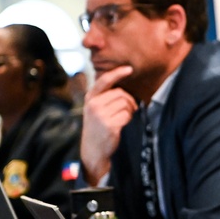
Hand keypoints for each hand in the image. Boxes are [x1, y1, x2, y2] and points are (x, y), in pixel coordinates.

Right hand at [80, 65, 137, 183]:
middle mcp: (94, 105)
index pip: (104, 81)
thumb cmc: (97, 127)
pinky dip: (128, 118)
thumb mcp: (95, 108)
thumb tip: (124, 85)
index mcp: (90, 98)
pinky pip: (127, 115)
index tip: (129, 69)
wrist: (93, 150)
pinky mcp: (110, 126)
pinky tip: (122, 124)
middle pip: (121, 94)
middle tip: (129, 109)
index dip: (117, 73)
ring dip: (129, 110)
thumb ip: (104, 96)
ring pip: (125, 104)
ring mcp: (101, 115)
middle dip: (129, 100)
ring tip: (123, 117)